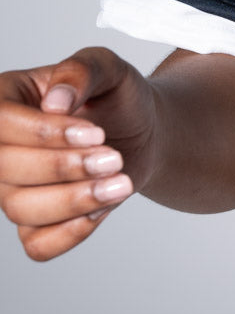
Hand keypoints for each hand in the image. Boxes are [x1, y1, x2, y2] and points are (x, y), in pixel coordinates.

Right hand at [0, 46, 158, 260]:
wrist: (142, 130)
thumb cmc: (118, 95)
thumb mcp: (109, 69)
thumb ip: (82, 71)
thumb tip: (54, 101)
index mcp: (8, 101)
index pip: (1, 124)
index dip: (45, 134)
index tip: (97, 133)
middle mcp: (1, 148)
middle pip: (5, 170)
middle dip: (64, 167)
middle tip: (115, 158)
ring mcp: (15, 188)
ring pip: (20, 209)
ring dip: (75, 200)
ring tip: (122, 183)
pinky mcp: (38, 222)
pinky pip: (38, 245)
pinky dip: (71, 233)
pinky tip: (104, 209)